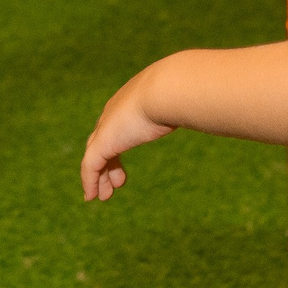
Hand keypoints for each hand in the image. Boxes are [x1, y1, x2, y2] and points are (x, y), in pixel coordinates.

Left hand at [81, 66, 174, 199]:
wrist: (164, 91)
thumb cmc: (176, 95)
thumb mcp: (177, 102)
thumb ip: (180, 108)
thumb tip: (198, 110)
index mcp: (128, 103)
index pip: (116, 127)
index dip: (118, 145)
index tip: (125, 160)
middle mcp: (112, 114)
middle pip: (102, 142)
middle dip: (107, 163)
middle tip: (117, 183)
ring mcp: (105, 129)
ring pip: (94, 157)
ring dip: (99, 177)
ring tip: (105, 196)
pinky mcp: (102, 144)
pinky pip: (90, 166)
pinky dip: (90, 181)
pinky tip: (92, 196)